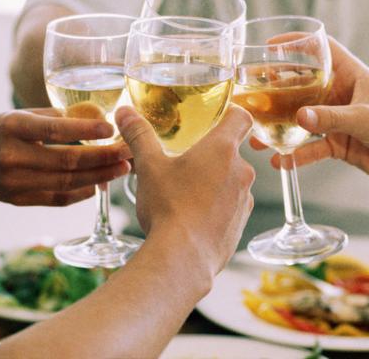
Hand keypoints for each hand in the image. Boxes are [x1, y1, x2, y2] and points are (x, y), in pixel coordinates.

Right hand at [0, 109, 130, 204]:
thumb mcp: (16, 114)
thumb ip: (52, 117)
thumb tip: (94, 118)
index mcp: (12, 127)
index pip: (55, 130)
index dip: (86, 131)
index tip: (112, 129)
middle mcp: (12, 156)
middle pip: (67, 161)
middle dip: (103, 158)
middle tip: (129, 152)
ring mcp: (14, 183)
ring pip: (66, 183)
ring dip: (98, 177)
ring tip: (122, 169)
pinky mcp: (18, 200)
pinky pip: (56, 199)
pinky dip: (80, 194)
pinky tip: (99, 186)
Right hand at [116, 105, 254, 273]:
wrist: (182, 258)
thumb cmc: (168, 206)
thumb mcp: (148, 166)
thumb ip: (139, 135)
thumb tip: (124, 111)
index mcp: (222, 149)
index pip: (241, 117)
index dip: (230, 113)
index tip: (215, 117)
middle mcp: (241, 171)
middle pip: (231, 151)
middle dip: (210, 153)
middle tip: (183, 160)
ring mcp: (243, 200)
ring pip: (230, 180)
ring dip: (213, 181)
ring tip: (183, 193)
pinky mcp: (240, 224)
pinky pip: (230, 207)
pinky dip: (215, 207)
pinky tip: (190, 217)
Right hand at [253, 38, 368, 190]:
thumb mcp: (367, 118)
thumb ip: (332, 118)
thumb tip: (300, 117)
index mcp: (351, 76)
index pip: (322, 51)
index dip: (298, 44)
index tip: (271, 45)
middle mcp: (340, 95)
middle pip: (301, 86)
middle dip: (276, 90)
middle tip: (251, 93)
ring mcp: (336, 119)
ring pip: (300, 119)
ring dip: (279, 128)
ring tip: (258, 136)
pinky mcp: (336, 143)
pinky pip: (310, 147)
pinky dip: (295, 155)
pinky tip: (280, 161)